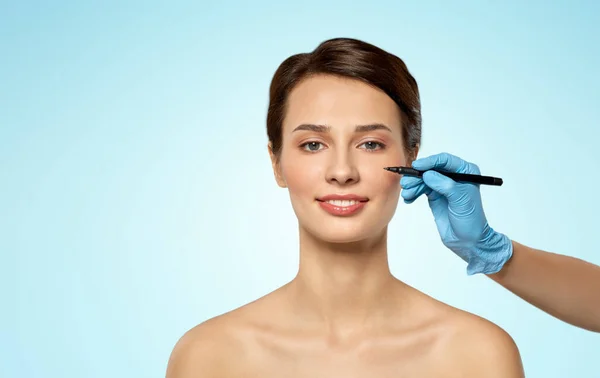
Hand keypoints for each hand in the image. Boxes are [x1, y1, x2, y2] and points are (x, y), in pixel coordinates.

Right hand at [400, 152, 512, 274]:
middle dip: (417, 175)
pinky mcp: (434, 195)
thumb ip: (445, 185)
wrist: (468, 240)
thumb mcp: (461, 200)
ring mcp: (443, 186)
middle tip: (406, 184)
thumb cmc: (471, 220)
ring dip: (413, 185)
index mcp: (465, 172)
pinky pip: (420, 189)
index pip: (445, 160)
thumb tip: (428, 175)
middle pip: (431, 169)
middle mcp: (453, 176)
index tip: (416, 167)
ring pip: (423, 179)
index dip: (430, 162)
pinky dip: (413, 192)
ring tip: (407, 194)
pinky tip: (409, 199)